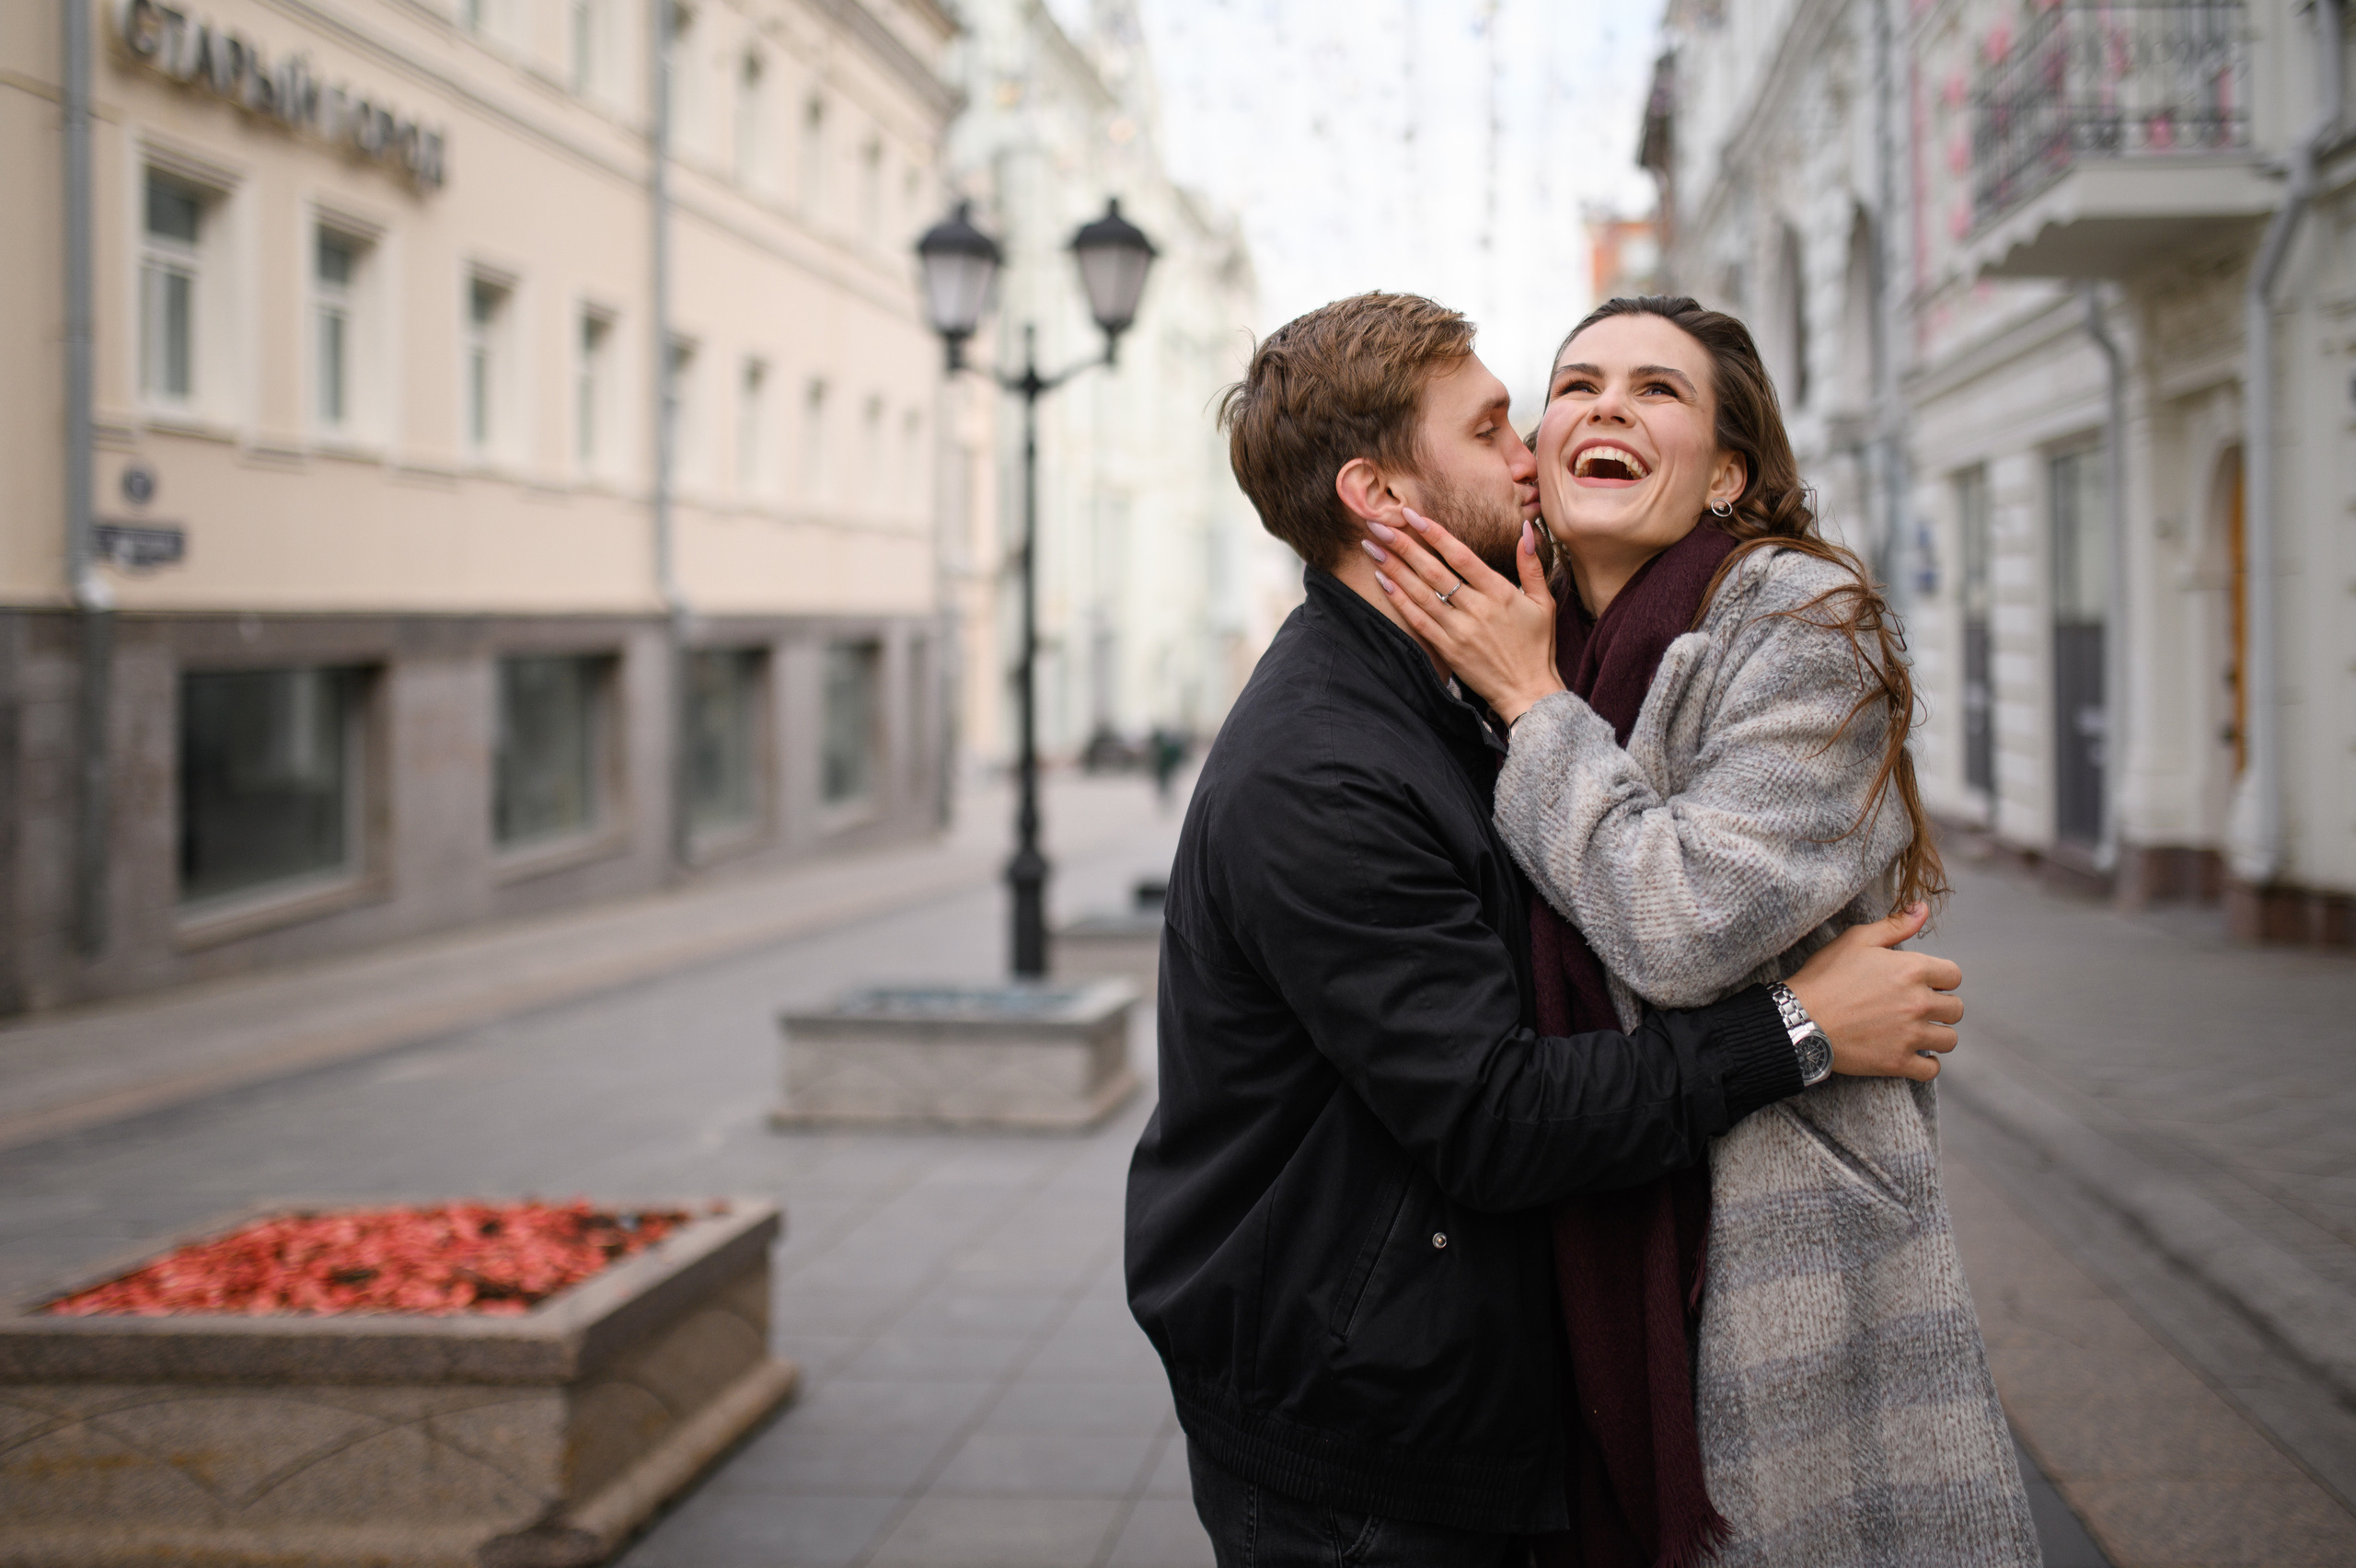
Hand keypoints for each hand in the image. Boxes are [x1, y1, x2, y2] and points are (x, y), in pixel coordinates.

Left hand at [1366, 510, 1564, 723]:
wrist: (1529, 691)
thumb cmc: (1537, 646)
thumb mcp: (1543, 603)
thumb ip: (1532, 565)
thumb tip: (1526, 529)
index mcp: (1500, 592)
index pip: (1460, 556)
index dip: (1435, 534)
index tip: (1412, 515)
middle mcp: (1477, 609)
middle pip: (1433, 572)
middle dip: (1403, 546)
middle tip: (1377, 525)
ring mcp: (1460, 631)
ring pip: (1421, 594)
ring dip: (1394, 570)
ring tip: (1372, 549)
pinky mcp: (1448, 650)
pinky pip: (1419, 622)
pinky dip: (1400, 601)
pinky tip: (1383, 583)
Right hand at [1783, 904, 1960, 1082]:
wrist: (1799, 1019)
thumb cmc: (1825, 976)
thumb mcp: (1856, 940)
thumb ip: (1895, 925)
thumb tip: (1923, 908)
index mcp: (1912, 970)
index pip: (1954, 976)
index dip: (1941, 978)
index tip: (1926, 984)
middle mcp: (1918, 1003)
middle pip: (1956, 1009)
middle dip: (1942, 1007)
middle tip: (1919, 1008)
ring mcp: (1909, 1035)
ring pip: (1948, 1040)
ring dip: (1937, 1035)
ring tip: (1918, 1032)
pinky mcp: (1897, 1062)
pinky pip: (1931, 1070)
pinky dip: (1926, 1065)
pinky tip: (1914, 1056)